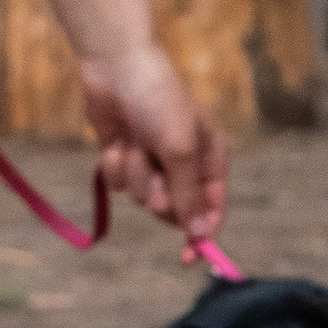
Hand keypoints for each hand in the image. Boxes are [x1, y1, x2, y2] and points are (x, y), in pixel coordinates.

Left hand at [79, 42, 228, 250]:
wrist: (115, 68)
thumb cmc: (158, 100)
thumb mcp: (180, 148)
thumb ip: (188, 193)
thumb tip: (199, 233)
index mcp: (210, 158)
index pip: (212, 208)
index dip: (203, 235)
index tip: (190, 259)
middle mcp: (184, 164)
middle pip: (175, 210)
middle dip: (160, 196)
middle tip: (154, 176)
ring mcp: (152, 162)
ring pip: (143, 197)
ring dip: (135, 175)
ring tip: (134, 145)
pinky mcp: (125, 158)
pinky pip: (120, 183)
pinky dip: (116, 166)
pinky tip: (118, 141)